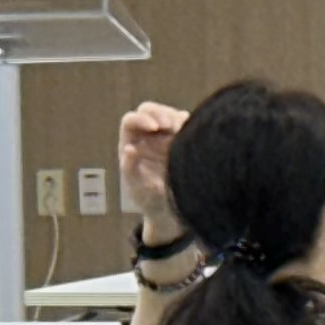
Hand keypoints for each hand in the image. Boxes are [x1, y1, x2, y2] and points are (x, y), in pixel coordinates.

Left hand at [116, 100, 186, 222]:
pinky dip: (192, 124)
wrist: (173, 213)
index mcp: (131, 145)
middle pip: (150, 111)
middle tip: (172, 125)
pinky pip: (189, 125)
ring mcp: (168, 138)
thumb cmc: (150, 201)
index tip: (155, 127)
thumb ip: (130, 170)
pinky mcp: (186, 142)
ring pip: (171, 115)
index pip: (131, 121)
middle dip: (161, 113)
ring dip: (177, 117)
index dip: (141, 119)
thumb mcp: (137, 189)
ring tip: (185, 129)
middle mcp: (148, 137)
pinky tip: (195, 133)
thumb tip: (129, 149)